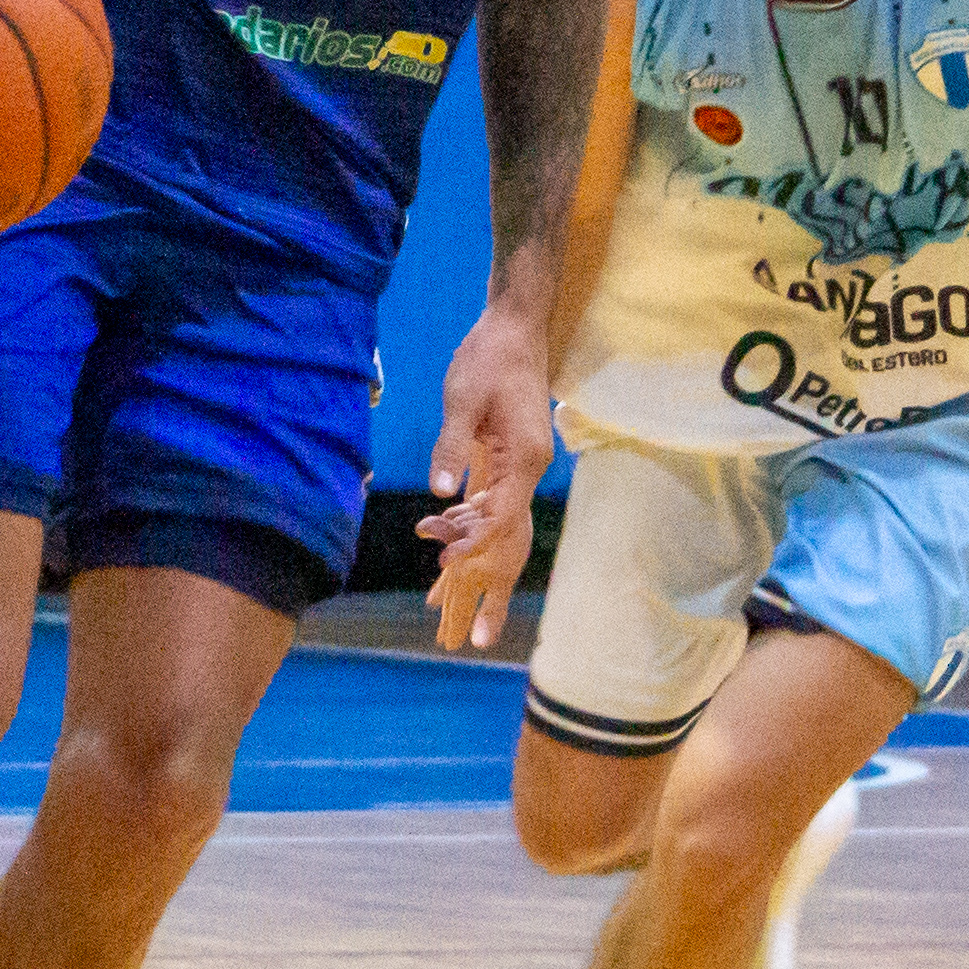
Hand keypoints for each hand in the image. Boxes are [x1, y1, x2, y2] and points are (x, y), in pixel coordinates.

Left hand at [419, 311, 555, 651]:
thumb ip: (451, 446)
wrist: (514, 329)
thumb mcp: (462, 398)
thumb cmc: (488, 359)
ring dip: (477, 574)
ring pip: (500, 535)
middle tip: (475, 640)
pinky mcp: (508, 466)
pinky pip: (491, 514)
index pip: (500, 518)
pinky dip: (468, 540)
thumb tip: (440, 495)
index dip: (474, 549)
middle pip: (510, 543)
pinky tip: (445, 561)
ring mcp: (520, 472)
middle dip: (490, 592)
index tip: (446, 571)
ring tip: (454, 618)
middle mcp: (528, 473)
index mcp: (523, 460)